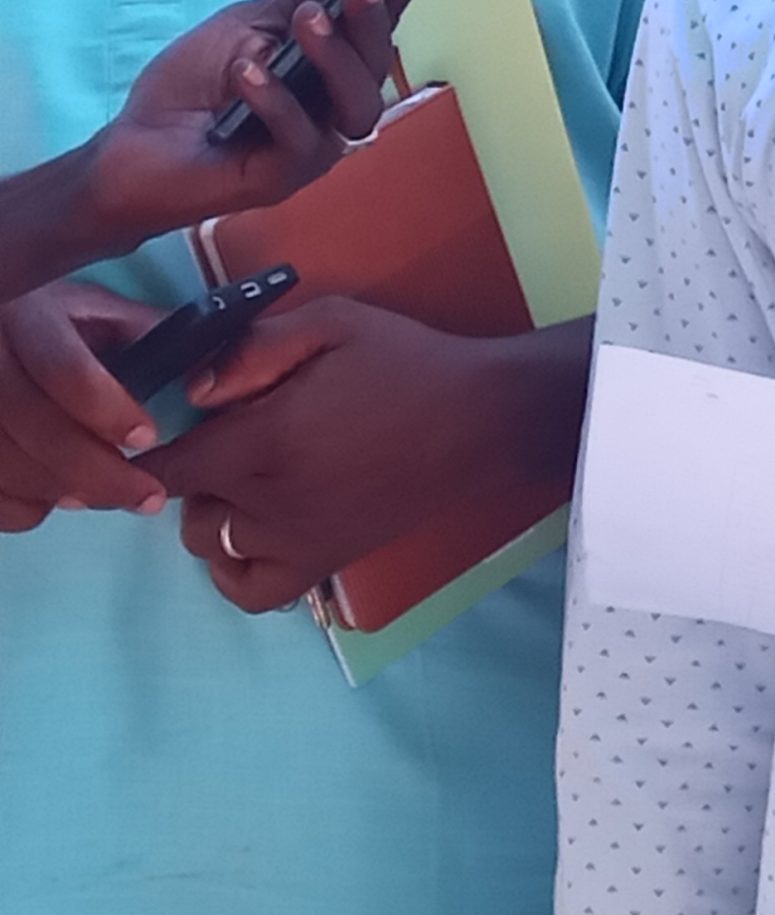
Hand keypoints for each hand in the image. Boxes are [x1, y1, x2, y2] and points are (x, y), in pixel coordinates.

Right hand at [0, 280, 167, 529]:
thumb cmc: (60, 325)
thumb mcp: (102, 314)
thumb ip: (149, 334)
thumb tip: (208, 368)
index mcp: (30, 317)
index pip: (63, 370)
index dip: (107, 409)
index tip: (149, 438)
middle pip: (32, 428)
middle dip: (94, 471)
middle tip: (147, 496)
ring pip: (5, 465)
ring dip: (61, 491)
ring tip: (105, 496)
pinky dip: (24, 507)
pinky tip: (56, 495)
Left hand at [78, 0, 443, 254]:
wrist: (129, 147)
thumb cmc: (187, 87)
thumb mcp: (243, 24)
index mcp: (326, 67)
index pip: (374, 26)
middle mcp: (332, 105)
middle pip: (377, 63)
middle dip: (374, 18)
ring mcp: (316, 143)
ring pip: (358, 102)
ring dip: (336, 56)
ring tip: (308, 22)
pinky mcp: (288, 176)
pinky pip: (303, 137)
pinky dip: (277, 101)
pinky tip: (247, 76)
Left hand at [139, 298, 580, 613]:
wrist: (480, 419)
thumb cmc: (407, 363)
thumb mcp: (334, 323)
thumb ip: (254, 347)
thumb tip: (191, 389)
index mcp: (266, 441)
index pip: (168, 462)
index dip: (154, 443)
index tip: (170, 422)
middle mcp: (270, 502)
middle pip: (185, 500)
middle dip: (194, 465)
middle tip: (232, 430)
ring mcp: (295, 541)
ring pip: (208, 542)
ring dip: (213, 508)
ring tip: (248, 474)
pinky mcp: (322, 562)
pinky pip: (249, 591)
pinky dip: (232, 570)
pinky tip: (250, 533)